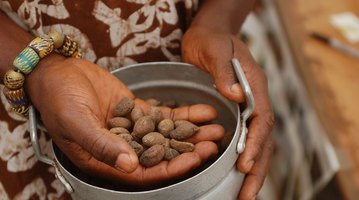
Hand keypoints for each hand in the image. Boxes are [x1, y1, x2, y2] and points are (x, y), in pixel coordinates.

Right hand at [26, 55, 223, 184]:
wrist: (57, 73)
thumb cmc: (58, 100)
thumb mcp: (77, 123)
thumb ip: (103, 145)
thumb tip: (131, 166)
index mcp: (107, 161)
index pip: (146, 172)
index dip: (172, 167)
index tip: (196, 158)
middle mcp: (123, 149)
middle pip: (163, 154)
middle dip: (190, 150)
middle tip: (214, 142)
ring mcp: (133, 129)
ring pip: (168, 135)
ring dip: (192, 133)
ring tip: (216, 127)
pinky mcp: (138, 111)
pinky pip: (164, 115)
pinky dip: (184, 114)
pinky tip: (204, 110)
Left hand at [182, 26, 273, 199]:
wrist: (208, 34)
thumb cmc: (210, 40)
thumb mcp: (213, 49)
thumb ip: (223, 71)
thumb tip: (236, 96)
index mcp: (254, 85)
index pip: (260, 118)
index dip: (254, 143)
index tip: (244, 165)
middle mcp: (254, 99)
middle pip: (263, 138)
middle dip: (257, 167)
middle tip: (247, 195)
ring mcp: (247, 107)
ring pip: (256, 143)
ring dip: (252, 170)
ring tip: (245, 196)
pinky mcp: (236, 113)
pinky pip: (243, 139)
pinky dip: (242, 159)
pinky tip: (236, 177)